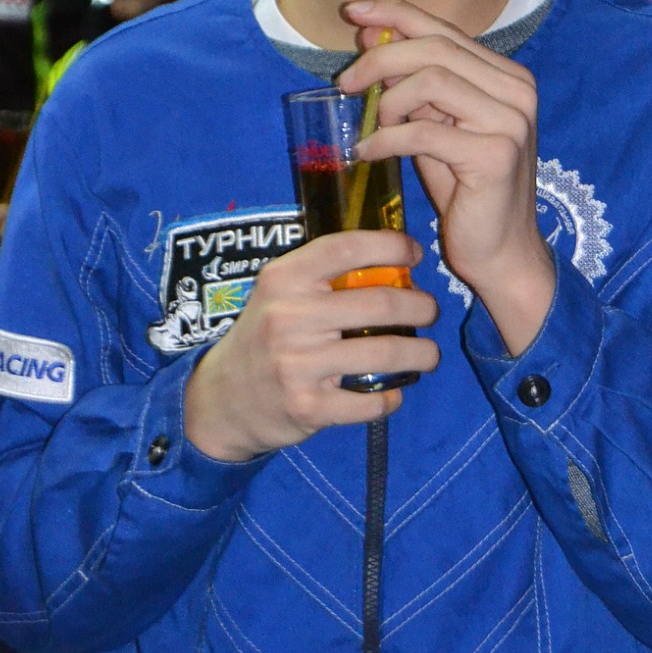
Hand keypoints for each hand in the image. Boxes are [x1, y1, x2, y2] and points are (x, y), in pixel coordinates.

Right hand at [184, 230, 439, 460]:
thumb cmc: (264, 337)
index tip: (415, 254)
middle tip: (430, 311)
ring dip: (420, 353)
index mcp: (283, 279)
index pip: (346, 248)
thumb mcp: (278, 295)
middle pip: (379, 303)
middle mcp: (289, 317)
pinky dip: (391, 398)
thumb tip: (393, 264)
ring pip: (384, 353)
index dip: (390, 246)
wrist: (221, 400)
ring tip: (429, 354)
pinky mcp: (308, 407)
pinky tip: (395, 392)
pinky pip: (370, 401)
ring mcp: (297, 365)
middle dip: (420, 306)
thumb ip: (321, 278)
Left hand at [341, 0, 555, 356]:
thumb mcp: (436, 125)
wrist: (501, 251)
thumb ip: (413, 83)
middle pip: (435, 48)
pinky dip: (386, 139)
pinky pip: (424, 131)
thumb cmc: (466, 189)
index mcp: (506, 76)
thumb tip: (371, 35)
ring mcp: (511, 121)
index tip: (353, 12)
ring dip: (387, 101)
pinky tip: (368, 152)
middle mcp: (517, 90)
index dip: (396, 13)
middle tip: (345, 82)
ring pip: (431, 81)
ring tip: (373, 127)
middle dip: (380, 58)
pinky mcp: (496, 155)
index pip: (444, 30)